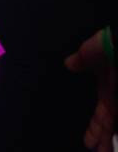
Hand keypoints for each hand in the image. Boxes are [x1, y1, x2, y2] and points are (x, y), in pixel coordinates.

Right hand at [65, 29, 115, 150]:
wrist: (116, 42)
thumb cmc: (108, 42)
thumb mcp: (90, 50)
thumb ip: (81, 59)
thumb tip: (69, 63)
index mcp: (106, 89)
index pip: (100, 115)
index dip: (94, 129)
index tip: (89, 142)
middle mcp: (115, 98)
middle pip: (107, 125)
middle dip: (101, 139)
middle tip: (95, 151)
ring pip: (113, 126)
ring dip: (107, 140)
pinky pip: (115, 121)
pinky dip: (111, 132)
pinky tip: (106, 144)